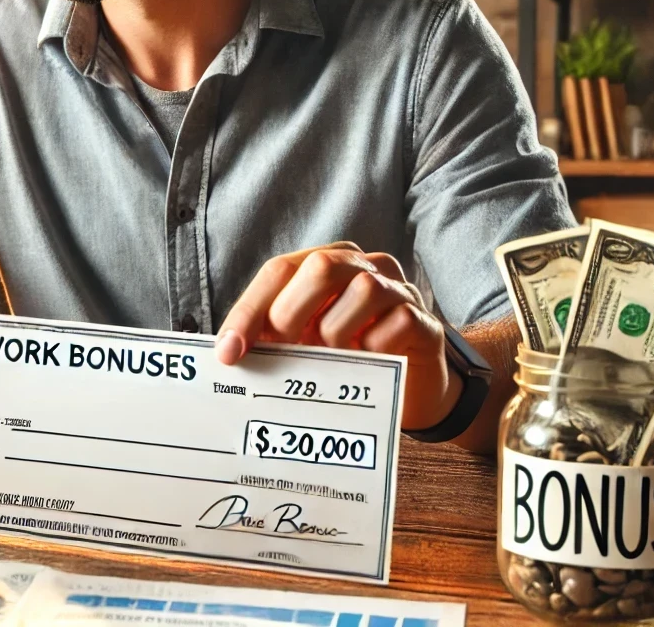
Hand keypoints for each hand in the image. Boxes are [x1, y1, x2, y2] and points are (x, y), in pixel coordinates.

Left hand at [216, 243, 457, 431]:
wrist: (412, 390)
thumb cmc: (349, 359)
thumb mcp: (306, 343)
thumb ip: (274, 337)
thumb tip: (229, 351)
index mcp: (327, 263)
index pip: (280, 271)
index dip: (250, 310)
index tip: (229, 353)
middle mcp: (363, 267)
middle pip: (321, 266)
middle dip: (290, 313)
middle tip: (284, 352)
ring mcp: (398, 291)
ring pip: (363, 289)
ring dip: (336, 332)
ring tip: (331, 359)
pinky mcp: (425, 321)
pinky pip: (398, 322)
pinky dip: (375, 347)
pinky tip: (367, 362)